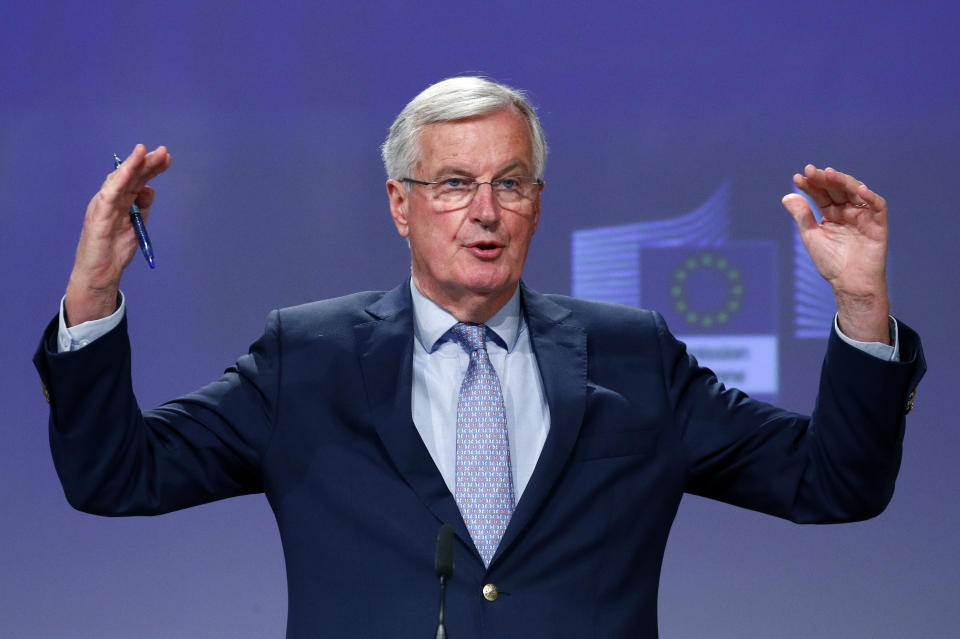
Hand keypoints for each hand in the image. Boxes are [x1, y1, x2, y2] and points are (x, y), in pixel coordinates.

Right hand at [64, 144, 171, 325]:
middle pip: (131, 176)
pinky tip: (127, 170)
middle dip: (147, 163)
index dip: (151, 167)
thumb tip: (150, 189)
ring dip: (132, 166)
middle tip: (163, 152)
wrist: (101, 273)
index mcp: (121, 201)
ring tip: (144, 152)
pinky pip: (108, 195)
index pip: (138, 179)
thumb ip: (143, 207)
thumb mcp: (137, 225)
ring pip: (118, 180)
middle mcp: (112, 199)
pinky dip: (117, 181)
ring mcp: (103, 205)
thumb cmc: (116, 249)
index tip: (167, 158)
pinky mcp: (97, 215)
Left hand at [781, 165, 890, 342]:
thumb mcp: (811, 236)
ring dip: (843, 181)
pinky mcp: (878, 224)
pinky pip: (877, 207)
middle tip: (811, 171)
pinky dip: (871, 197)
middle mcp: (848, 211)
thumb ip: (802, 216)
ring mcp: (863, 216)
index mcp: (832, 214)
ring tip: (829, 174)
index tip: (797, 177)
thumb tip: (787, 195)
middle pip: (837, 189)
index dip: (810, 185)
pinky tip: (859, 189)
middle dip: (824, 179)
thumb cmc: (831, 263)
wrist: (849, 284)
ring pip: (855, 192)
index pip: (821, 194)